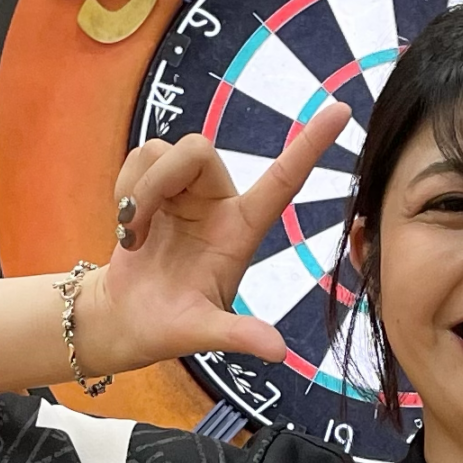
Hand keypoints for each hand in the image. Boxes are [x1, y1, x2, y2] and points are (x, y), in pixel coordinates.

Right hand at [83, 101, 353, 372]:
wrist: (122, 319)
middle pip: (198, 149)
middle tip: (135, 227)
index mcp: (241, 231)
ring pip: (163, 149)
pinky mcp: (154, 186)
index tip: (340, 110)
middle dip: (159, 180)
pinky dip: (124, 187)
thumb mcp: (201, 333)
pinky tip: (127, 224)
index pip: (284, 180)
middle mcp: (218, 203)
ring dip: (137, 189)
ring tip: (133, 235)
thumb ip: (237, 335)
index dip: (310, 144)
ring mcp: (186, 192)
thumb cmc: (167, 326)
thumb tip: (278, 352)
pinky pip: (139, 156)